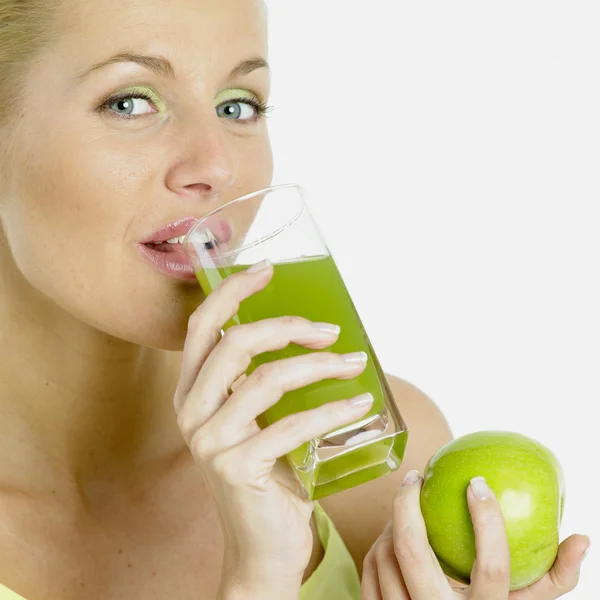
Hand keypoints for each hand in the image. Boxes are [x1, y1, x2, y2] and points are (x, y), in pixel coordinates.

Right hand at [174, 260, 374, 596]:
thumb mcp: (255, 418)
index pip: (202, 327)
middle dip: (288, 326)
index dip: (232, 293)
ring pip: (267, 378)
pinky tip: (360, 405)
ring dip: (320, 366)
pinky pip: (292, 424)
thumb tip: (315, 331)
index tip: (267, 270)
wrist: (262, 545)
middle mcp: (191, 411)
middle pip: (235, 343)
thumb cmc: (267, 471)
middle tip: (331, 331)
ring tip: (355, 365)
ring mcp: (209, 441)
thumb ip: (263, 378)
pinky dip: (333, 410)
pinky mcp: (236, 469)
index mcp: (191, 391)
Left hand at [361, 470, 589, 598]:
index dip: (487, 520)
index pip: (493, 566)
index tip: (478, 481)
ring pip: (386, 556)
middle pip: (412, 551)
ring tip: (406, 505)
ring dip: (392, 523)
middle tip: (415, 477)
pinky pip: (370, 571)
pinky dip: (378, 546)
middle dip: (407, 504)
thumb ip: (555, 577)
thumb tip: (581, 538)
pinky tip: (390, 532)